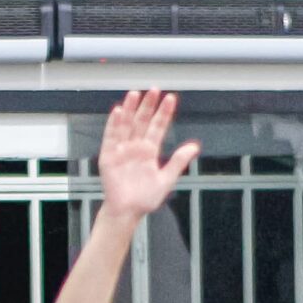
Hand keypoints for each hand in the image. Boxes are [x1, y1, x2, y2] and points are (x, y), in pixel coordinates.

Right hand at [95, 90, 198, 222]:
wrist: (127, 212)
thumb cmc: (145, 198)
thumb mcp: (166, 179)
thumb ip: (178, 161)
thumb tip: (194, 146)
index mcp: (149, 151)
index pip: (158, 127)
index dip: (164, 113)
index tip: (170, 99)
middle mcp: (136, 147)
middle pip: (143, 121)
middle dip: (148, 106)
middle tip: (154, 90)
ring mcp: (122, 150)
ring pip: (127, 125)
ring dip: (131, 109)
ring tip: (136, 93)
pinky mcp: (109, 156)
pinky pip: (111, 136)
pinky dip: (114, 124)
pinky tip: (119, 111)